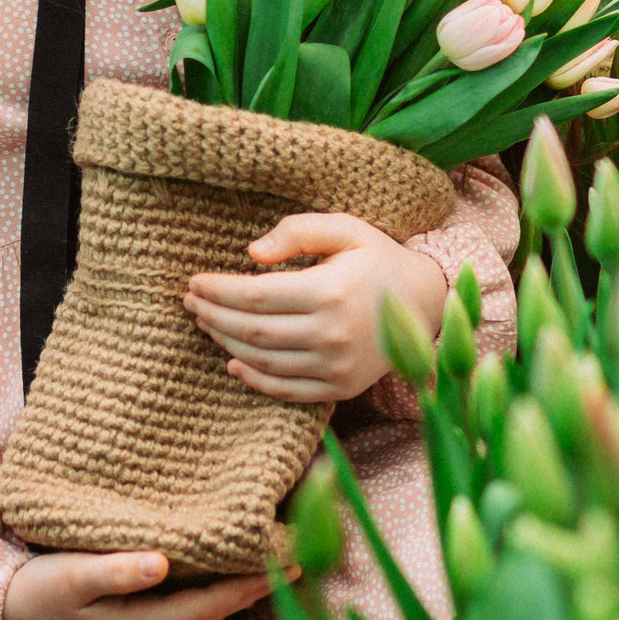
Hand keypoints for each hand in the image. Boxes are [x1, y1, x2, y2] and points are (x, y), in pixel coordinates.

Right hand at [1, 550, 286, 619]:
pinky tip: (228, 552)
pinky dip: (217, 573)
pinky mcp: (142, 611)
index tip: (295, 557)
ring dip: (242, 575)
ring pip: (211, 599)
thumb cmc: (39, 592)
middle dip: (260, 577)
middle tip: (302, 544)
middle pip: (223, 604)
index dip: (256, 580)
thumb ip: (117, 571)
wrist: (4, 612)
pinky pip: (194, 593)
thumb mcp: (73, 578)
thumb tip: (163, 563)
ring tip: (276, 544)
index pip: (217, 603)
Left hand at [182, 212, 447, 402]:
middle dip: (213, 316)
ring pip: (264, 361)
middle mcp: (332, 334)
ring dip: (227, 343)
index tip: (194, 282)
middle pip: (253, 330)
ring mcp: (337, 366)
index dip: (217, 290)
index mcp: (331, 291)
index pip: (255, 296)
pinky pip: (287, 389)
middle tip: (191, 303)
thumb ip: (298, 231)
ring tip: (206, 323)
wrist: (427, 303)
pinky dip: (255, 379)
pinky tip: (233, 362)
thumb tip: (252, 253)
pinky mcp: (341, 387)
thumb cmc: (378, 259)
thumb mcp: (345, 230)